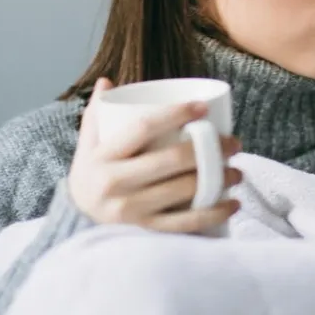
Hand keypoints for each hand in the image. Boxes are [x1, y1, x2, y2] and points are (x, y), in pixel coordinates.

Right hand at [67, 78, 242, 231]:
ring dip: (218, 179)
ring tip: (237, 170)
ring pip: (183, 191)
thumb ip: (96, 114)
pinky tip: (232, 204)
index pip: (142, 128)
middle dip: (210, 149)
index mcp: (103, 156)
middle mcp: (114, 184)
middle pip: (170, 160)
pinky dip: (214, 214)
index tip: (202, 107)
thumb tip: (107, 82)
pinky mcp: (145, 232)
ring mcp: (130, 211)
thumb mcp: (88, 146)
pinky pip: (185, 223)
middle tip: (234, 143)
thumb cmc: (91, 176)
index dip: (174, 114)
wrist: (77, 223)